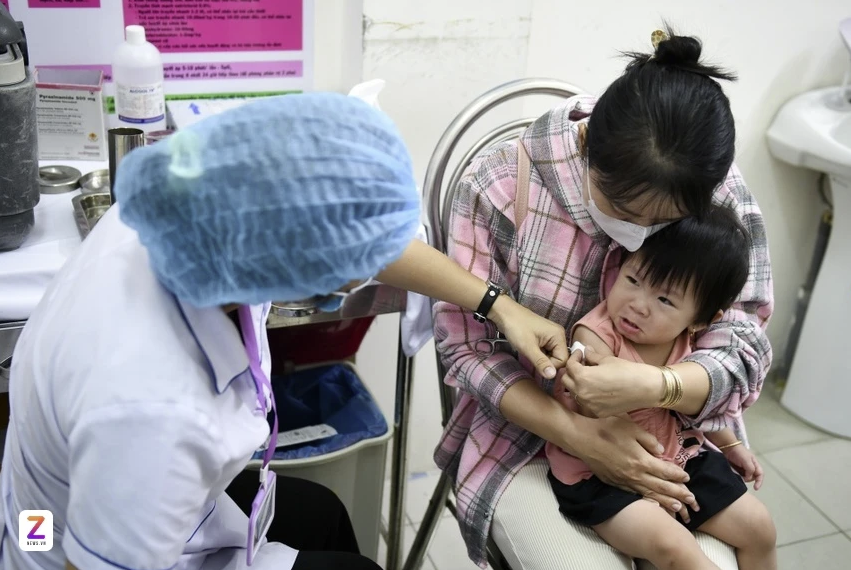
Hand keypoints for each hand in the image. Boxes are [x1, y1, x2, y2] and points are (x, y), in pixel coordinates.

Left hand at [490, 297, 567, 378]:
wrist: (505, 313)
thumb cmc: (516, 328)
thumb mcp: (528, 347)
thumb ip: (541, 362)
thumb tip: (552, 376)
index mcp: (559, 336)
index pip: (563, 360)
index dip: (551, 366)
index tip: (537, 364)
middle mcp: (559, 335)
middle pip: (559, 358)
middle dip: (546, 362)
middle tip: (532, 357)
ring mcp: (552, 336)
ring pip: (552, 356)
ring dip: (541, 358)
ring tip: (530, 352)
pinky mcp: (545, 337)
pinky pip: (547, 351)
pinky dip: (539, 354)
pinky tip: (530, 350)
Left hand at [562, 348, 659, 416]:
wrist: (646, 389)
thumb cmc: (628, 371)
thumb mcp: (607, 360)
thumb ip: (592, 356)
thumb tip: (585, 350)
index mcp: (582, 377)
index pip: (570, 365)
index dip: (574, 357)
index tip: (581, 354)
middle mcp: (582, 393)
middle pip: (566, 380)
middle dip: (572, 371)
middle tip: (581, 365)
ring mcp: (588, 405)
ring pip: (573, 393)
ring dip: (576, 384)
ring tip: (587, 377)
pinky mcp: (597, 413)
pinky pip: (584, 404)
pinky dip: (585, 396)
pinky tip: (594, 390)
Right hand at [568, 415, 699, 513]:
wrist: (581, 437)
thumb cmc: (606, 427)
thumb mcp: (631, 427)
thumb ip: (649, 440)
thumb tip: (661, 451)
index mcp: (641, 460)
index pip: (665, 471)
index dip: (677, 475)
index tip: (687, 478)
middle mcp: (634, 474)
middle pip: (661, 486)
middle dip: (678, 494)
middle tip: (692, 500)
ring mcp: (623, 480)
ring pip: (648, 493)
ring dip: (664, 501)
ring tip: (677, 508)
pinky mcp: (613, 482)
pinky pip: (633, 494)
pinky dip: (646, 499)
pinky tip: (651, 502)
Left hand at [724, 445, 764, 489]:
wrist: (727, 447)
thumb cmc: (738, 452)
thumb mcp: (747, 460)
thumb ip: (750, 469)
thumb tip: (748, 478)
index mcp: (755, 464)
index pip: (760, 474)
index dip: (759, 482)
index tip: (755, 488)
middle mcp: (750, 467)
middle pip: (752, 477)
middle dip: (748, 479)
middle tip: (742, 477)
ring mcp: (742, 469)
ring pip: (745, 478)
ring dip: (742, 478)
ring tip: (737, 475)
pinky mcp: (736, 470)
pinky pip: (739, 476)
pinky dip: (738, 477)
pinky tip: (734, 476)